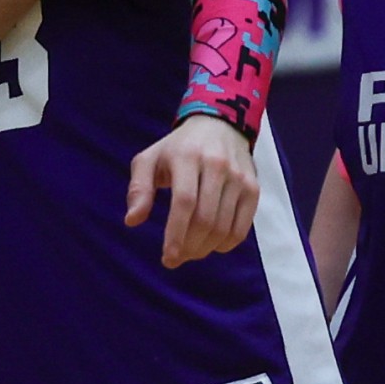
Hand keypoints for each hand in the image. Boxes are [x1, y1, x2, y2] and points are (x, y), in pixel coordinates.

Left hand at [125, 114, 259, 267]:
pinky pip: (242, 228)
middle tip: (176, 258)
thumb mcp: (149, 159)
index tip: (168, 257)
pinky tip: (211, 245)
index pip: (185, 202)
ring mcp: (238, 178)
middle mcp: (217, 166)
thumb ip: (138, 189)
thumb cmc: (177, 148)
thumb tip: (132, 221)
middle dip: (189, 247)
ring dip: (205, 249)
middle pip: (205, 218)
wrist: (219, 125)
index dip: (176, 234)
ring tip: (190, 252)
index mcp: (187, 157)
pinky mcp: (253, 188)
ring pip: (224, 227)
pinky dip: (226, 244)